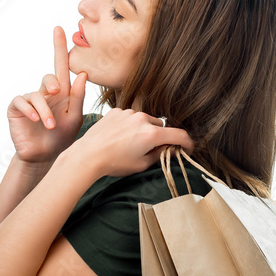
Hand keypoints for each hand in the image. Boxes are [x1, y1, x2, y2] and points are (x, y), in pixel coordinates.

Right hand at [7, 26, 87, 163]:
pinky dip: (30, 110)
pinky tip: (36, 120)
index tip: (59, 28)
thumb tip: (82, 74)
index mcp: (62, 92)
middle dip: (53, 83)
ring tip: (51, 125)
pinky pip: (22, 101)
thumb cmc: (61, 138)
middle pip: (49, 76)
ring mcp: (30, 100)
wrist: (44, 157)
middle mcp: (45, 93)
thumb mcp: (74, 118)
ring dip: (44, 110)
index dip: (60, 47)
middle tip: (56, 91)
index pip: (62, 66)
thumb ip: (78, 97)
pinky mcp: (17, 108)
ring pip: (37, 94)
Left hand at [72, 108, 194, 178]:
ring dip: (144, 130)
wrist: (88, 155)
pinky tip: (119, 138)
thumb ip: (160, 155)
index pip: (179, 135)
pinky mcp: (116, 111)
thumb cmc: (114, 162)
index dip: (187, 143)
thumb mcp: (141, 164)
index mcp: (151, 134)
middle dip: (159, 137)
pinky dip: (129, 126)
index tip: (187, 149)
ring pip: (145, 121)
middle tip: (150, 150)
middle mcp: (142, 119)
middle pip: (161, 126)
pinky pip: (130, 117)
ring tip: (129, 145)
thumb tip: (172, 150)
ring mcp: (128, 113)